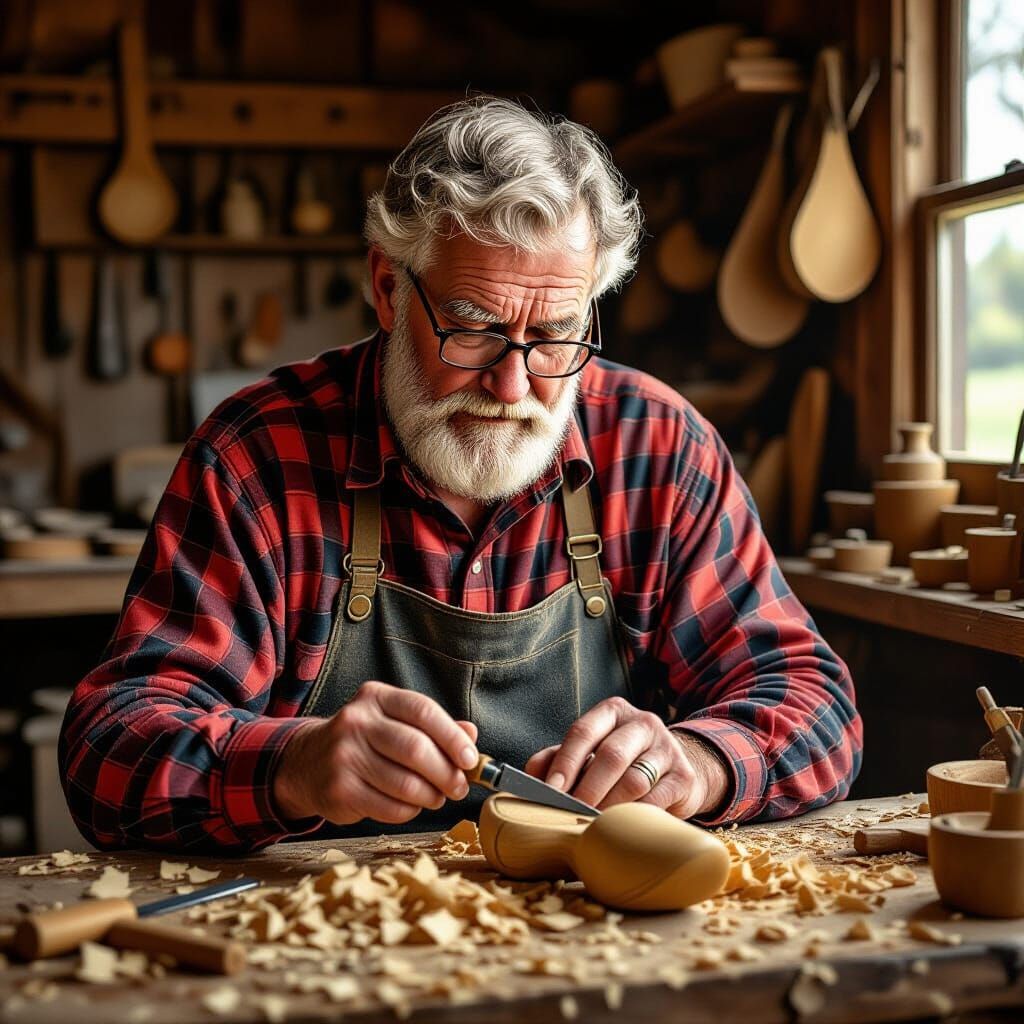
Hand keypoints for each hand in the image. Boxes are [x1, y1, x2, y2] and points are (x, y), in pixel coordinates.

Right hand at [273, 681, 478, 824]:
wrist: (307, 762)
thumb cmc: (364, 741)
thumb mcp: (394, 721)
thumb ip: (433, 727)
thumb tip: (471, 734)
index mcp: (376, 697)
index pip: (423, 711)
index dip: (452, 737)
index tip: (470, 759)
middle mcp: (357, 722)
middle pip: (416, 749)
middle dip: (447, 773)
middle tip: (459, 787)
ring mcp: (344, 756)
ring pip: (405, 783)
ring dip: (431, 796)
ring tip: (437, 797)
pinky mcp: (339, 790)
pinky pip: (390, 807)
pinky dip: (410, 811)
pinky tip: (412, 805)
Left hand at [523, 696, 727, 818]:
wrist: (675, 771)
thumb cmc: (621, 763)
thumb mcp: (589, 753)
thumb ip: (558, 759)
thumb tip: (531, 775)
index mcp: (613, 712)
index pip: (583, 732)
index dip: (565, 762)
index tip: (551, 790)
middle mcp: (642, 723)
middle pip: (611, 755)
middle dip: (587, 788)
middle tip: (571, 812)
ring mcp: (667, 748)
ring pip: (635, 779)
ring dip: (610, 805)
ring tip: (593, 823)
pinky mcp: (684, 776)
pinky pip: (657, 800)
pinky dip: (635, 816)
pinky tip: (621, 827)